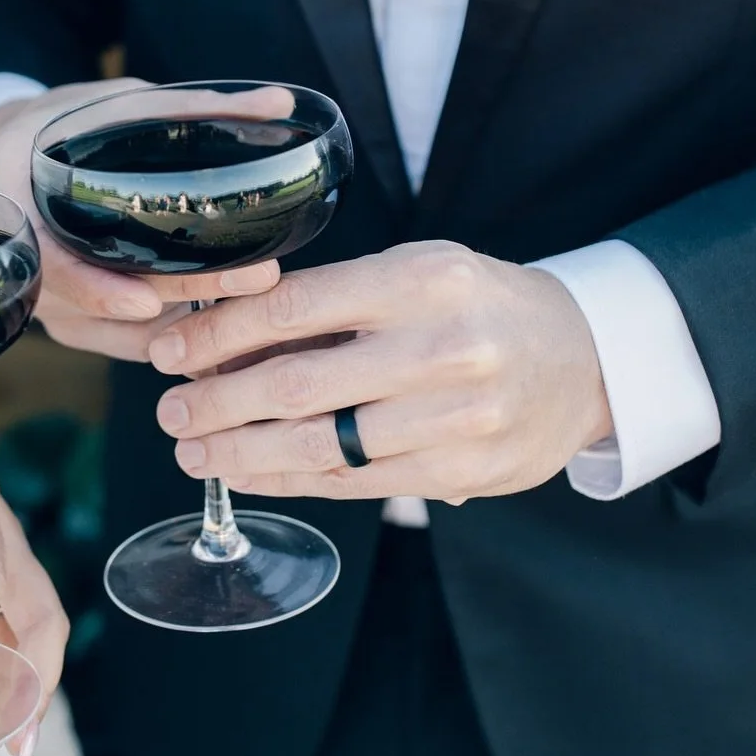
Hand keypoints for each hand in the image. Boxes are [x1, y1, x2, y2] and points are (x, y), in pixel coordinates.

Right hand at [0, 82, 279, 359]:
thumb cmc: (60, 129)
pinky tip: (234, 318)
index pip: (53, 267)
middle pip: (113, 301)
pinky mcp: (79, 327)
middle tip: (258, 276)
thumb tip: (279, 101)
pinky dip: (182, 335)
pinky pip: (133, 345)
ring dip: (192, 324)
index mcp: (21, 214)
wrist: (10, 164)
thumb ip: (187, 108)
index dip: (96, 289)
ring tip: (261, 298)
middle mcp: (34, 273)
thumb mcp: (107, 106)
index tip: (145, 302)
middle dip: (189, 292)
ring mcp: (55, 308)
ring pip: (129, 335)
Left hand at [146, 241, 613, 504]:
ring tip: (194, 451)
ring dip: (241, 451)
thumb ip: (336, 299)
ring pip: (320, 444)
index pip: (294, 307)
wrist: (586, 359)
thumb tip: (224, 333)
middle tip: (169, 413)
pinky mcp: (461, 473)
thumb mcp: (418, 271)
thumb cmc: (478, 307)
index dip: (218, 335)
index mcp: (422, 280)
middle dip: (216, 402)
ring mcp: (455, 417)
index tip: (169, 352)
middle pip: (298, 383)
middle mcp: (441, 347)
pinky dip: (289, 480)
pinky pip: (353, 483)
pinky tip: (248, 473)